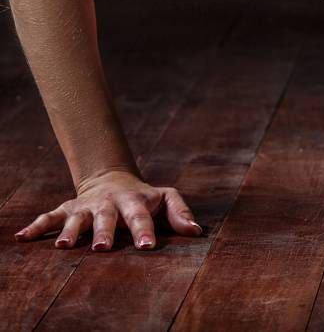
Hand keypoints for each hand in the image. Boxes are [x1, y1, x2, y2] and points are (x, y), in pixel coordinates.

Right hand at [12, 169, 203, 250]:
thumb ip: (180, 213)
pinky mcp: (67, 208)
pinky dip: (36, 226)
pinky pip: (49, 217)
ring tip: (63, 248)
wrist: (113, 179)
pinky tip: (22, 237)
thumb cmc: (144, 197)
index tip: (147, 247)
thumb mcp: (166, 198)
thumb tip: (197, 231)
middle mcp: (108, 203)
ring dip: (71, 232)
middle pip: (106, 218)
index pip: (141, 217)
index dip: (144, 231)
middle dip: (104, 233)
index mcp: (134, 202)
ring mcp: (86, 206)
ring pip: (77, 219)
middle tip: (103, 249)